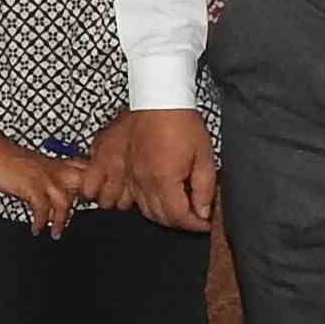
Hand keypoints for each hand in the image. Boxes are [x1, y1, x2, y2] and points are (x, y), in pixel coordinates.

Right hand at [0, 128, 91, 238]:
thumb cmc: (2, 157)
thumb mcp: (31, 168)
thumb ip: (45, 182)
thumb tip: (52, 205)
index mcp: (54, 163)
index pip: (85, 170)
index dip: (92, 186)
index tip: (90, 203)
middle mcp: (52, 169)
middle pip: (83, 183)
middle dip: (86, 201)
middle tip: (80, 218)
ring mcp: (41, 177)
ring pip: (65, 200)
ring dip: (62, 220)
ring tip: (55, 233)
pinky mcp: (28, 185)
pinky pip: (42, 207)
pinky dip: (41, 222)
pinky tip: (36, 228)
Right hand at [94, 108, 220, 232]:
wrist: (158, 99)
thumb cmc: (181, 122)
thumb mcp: (204, 155)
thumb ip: (204, 188)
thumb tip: (203, 211)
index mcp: (164, 179)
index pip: (178, 217)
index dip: (194, 224)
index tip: (203, 223)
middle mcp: (142, 181)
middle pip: (159, 217)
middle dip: (179, 222)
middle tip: (192, 215)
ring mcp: (127, 174)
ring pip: (139, 209)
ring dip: (158, 214)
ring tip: (173, 207)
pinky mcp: (119, 166)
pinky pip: (120, 195)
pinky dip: (131, 202)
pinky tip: (146, 197)